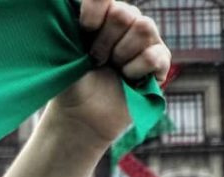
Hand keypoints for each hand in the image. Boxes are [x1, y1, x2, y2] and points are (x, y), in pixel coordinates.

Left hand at [46, 1, 170, 147]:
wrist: (82, 118)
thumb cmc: (72, 85)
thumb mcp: (64, 55)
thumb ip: (69, 29)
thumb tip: (68, 4)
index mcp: (102, 16)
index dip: (94, 12)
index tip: (84, 30)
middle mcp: (127, 23)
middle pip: (125, 13)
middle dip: (105, 41)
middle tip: (96, 60)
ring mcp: (146, 41)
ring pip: (143, 27)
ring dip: (121, 54)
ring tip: (113, 69)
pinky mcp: (160, 63)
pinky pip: (153, 55)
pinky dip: (135, 69)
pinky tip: (127, 80)